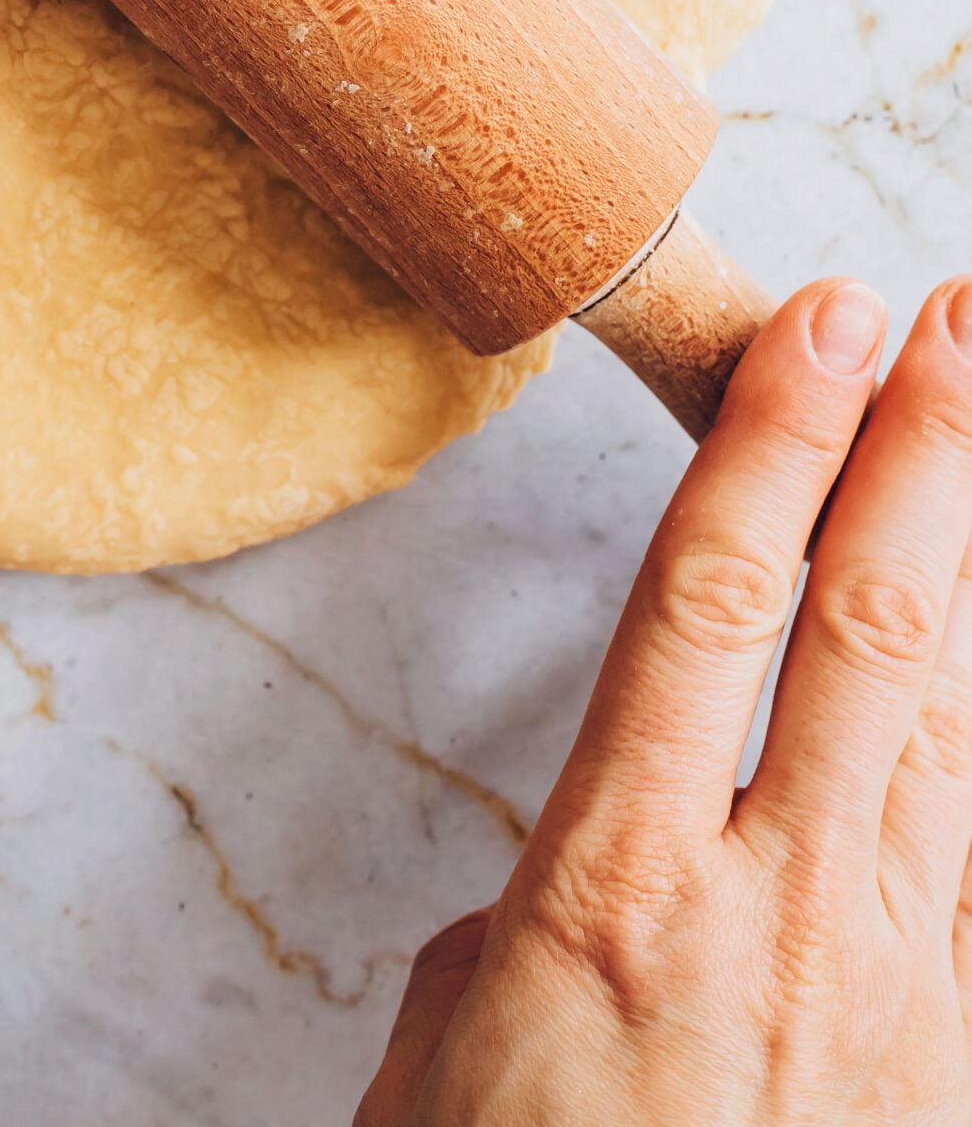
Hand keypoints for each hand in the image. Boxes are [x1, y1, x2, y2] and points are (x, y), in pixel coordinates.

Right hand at [356, 277, 971, 1123]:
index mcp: (620, 883)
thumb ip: (522, 934)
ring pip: (957, 728)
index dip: (775, 443)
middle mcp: (777, 911)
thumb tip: (563, 891)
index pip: (714, 601)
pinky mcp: (948, 1055)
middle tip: (958, 314)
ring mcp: (890, 988)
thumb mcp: (446, 1065)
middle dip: (926, 451)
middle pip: (875, 630)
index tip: (821, 322)